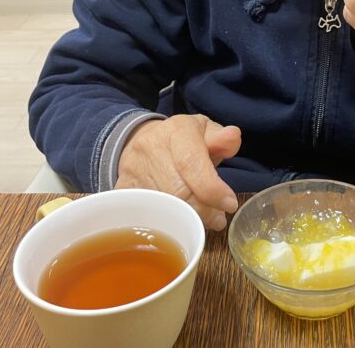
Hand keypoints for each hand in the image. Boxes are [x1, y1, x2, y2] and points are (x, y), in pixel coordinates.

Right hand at [116, 114, 241, 230]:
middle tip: (218, 217)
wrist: (141, 140)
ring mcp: (132, 170)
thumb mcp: (205, 132)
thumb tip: (232, 137)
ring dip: (187, 219)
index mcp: (176, 131)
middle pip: (178, 191)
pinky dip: (165, 223)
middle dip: (203, 210)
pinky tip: (179, 223)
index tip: (229, 204)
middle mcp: (150, 148)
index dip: (211, 188)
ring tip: (203, 220)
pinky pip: (144, 215)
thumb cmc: (182, 141)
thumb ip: (222, 139)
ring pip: (162, 207)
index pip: (191, 163)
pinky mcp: (122, 189)